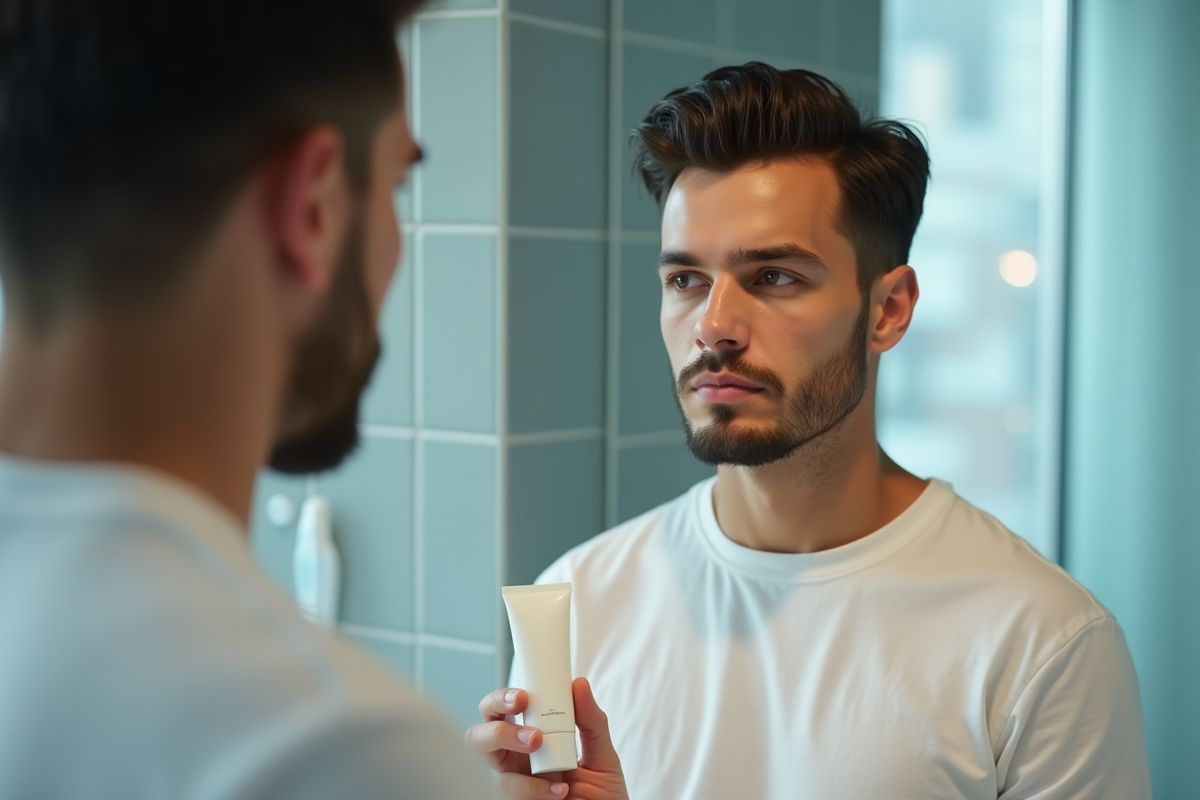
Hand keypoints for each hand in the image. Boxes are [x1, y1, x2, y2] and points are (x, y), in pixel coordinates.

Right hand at [465, 677, 628, 799]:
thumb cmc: (603, 798)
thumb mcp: (603, 758)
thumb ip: (592, 723)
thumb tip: (579, 684)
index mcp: (532, 743)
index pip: (505, 712)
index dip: (505, 697)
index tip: (525, 693)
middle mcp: (516, 763)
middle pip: (482, 727)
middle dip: (495, 708)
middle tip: (522, 706)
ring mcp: (513, 785)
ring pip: (482, 755)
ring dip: (508, 739)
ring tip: (538, 743)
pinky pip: (506, 791)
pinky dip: (532, 788)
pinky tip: (559, 791)